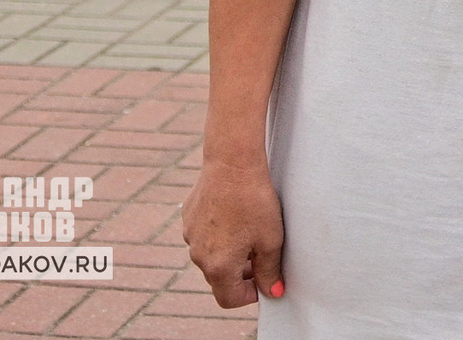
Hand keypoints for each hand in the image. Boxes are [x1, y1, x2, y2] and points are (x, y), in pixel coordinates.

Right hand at [183, 157, 284, 307]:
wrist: (232, 164)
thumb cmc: (254, 202)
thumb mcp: (270, 240)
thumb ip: (270, 271)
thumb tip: (274, 292)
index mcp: (218, 267)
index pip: (229, 299)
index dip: (249, 295)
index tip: (264, 281)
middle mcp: (198, 256)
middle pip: (220, 278)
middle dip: (241, 274)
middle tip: (261, 255)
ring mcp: (190, 236)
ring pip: (211, 256)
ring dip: (229, 253)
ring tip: (250, 231)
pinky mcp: (188, 218)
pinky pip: (204, 235)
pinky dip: (219, 234)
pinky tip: (235, 214)